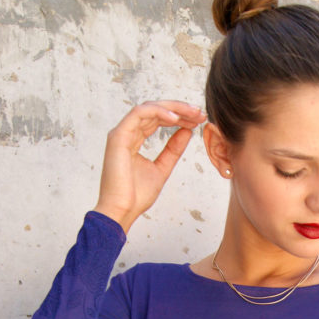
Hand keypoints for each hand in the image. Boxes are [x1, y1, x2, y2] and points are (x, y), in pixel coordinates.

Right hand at [93, 101, 206, 232]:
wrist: (122, 210)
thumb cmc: (136, 196)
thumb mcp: (162, 168)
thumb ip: (173, 150)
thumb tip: (187, 132)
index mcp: (134, 139)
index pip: (158, 120)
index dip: (179, 117)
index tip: (198, 120)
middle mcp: (127, 133)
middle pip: (155, 110)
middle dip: (179, 110)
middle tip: (199, 113)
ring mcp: (121, 133)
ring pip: (148, 108)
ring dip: (173, 108)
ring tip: (192, 114)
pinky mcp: (118, 136)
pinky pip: (140, 114)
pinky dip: (159, 113)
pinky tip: (176, 119)